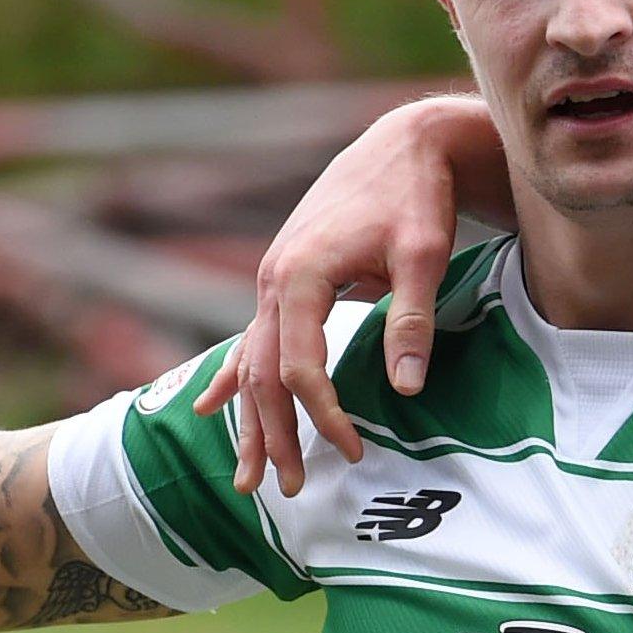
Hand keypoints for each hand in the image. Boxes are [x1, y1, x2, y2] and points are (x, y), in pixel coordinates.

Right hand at [192, 99, 473, 495]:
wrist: (403, 144)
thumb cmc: (417, 197)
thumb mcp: (423, 255)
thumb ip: (411, 321)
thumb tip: (405, 389)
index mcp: (301, 275)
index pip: (300, 367)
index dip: (323, 415)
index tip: (353, 451)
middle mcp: (274, 278)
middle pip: (262, 373)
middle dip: (273, 435)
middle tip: (291, 488)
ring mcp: (272, 278)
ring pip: (252, 360)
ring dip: (251, 419)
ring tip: (250, 477)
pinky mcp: (283, 278)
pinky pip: (252, 337)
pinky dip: (235, 376)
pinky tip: (208, 406)